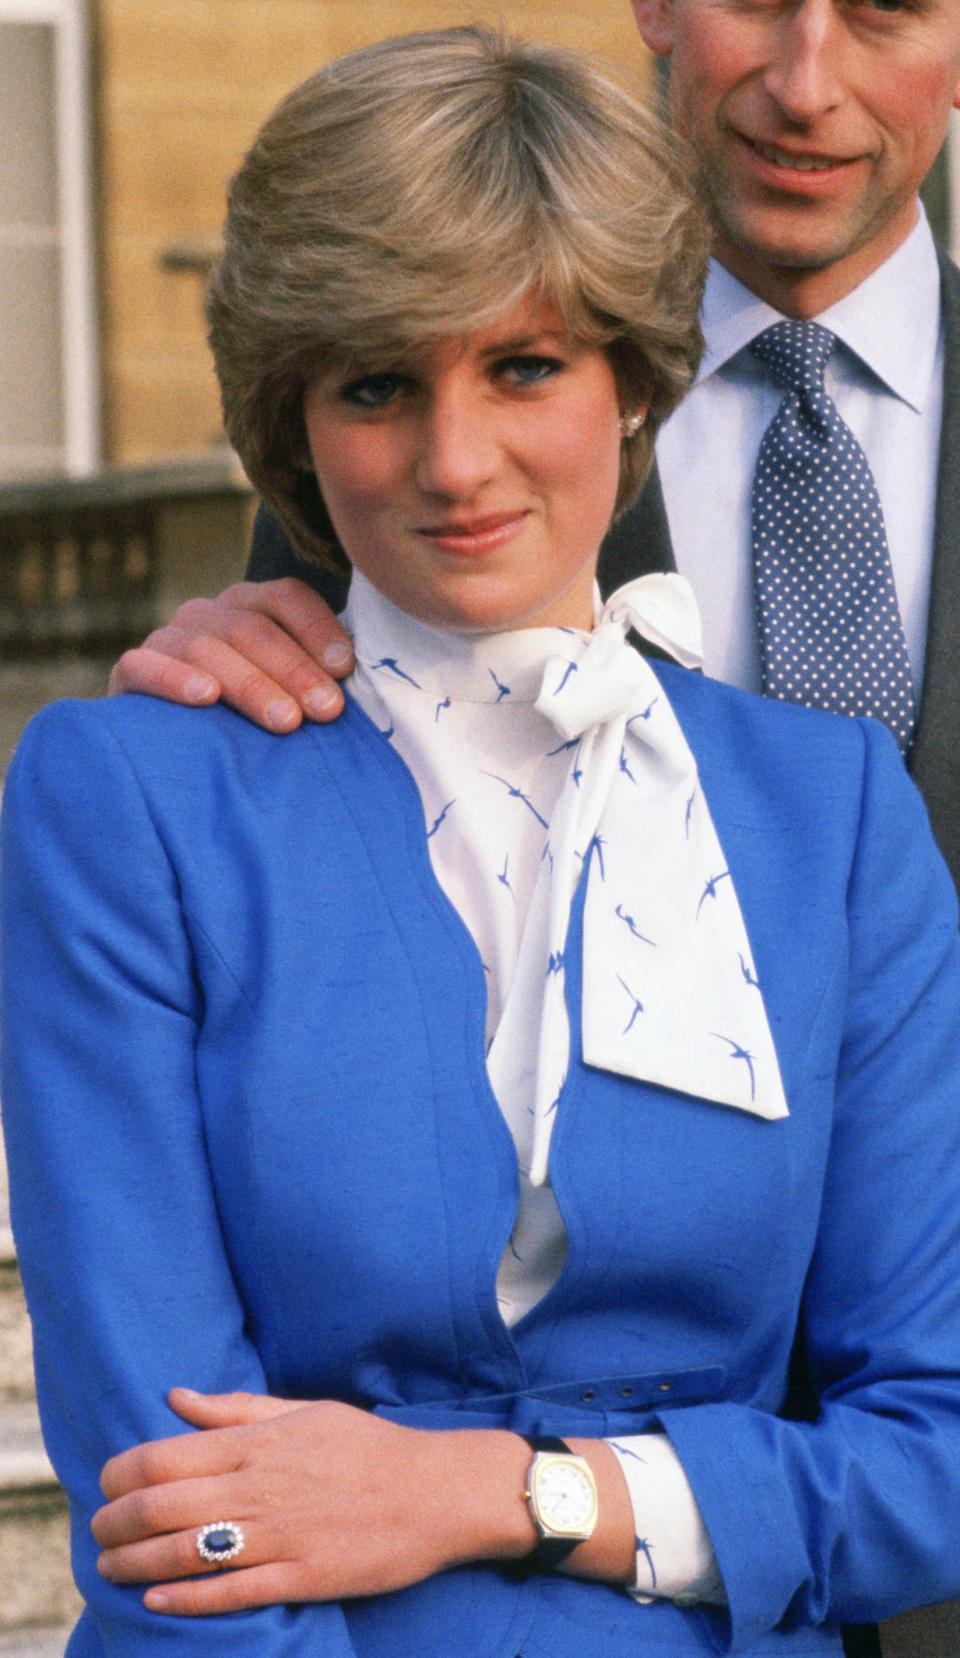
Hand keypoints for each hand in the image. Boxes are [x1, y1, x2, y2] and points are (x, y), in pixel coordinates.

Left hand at [92, 1388, 535, 1616]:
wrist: (437, 1491)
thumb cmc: (369, 1447)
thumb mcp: (304, 1411)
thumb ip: (234, 1408)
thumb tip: (175, 1397)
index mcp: (259, 1442)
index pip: (164, 1456)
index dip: (120, 1474)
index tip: (106, 1483)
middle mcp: (261, 1487)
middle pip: (161, 1506)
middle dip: (114, 1521)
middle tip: (97, 1530)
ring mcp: (281, 1536)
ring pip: (185, 1553)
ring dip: (134, 1563)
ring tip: (109, 1567)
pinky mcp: (303, 1577)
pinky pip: (231, 1593)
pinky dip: (185, 1598)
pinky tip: (155, 1599)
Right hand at [108, 579, 353, 731]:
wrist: (180, 751)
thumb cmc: (253, 719)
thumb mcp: (288, 692)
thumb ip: (319, 678)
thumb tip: (364, 686)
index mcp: (251, 605)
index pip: (287, 597)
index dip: (318, 629)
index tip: (346, 668)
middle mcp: (209, 613)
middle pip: (252, 628)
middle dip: (294, 670)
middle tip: (326, 711)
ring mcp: (168, 638)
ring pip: (208, 648)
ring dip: (250, 683)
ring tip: (284, 720)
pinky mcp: (131, 671)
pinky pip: (145, 665)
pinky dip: (174, 679)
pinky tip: (205, 697)